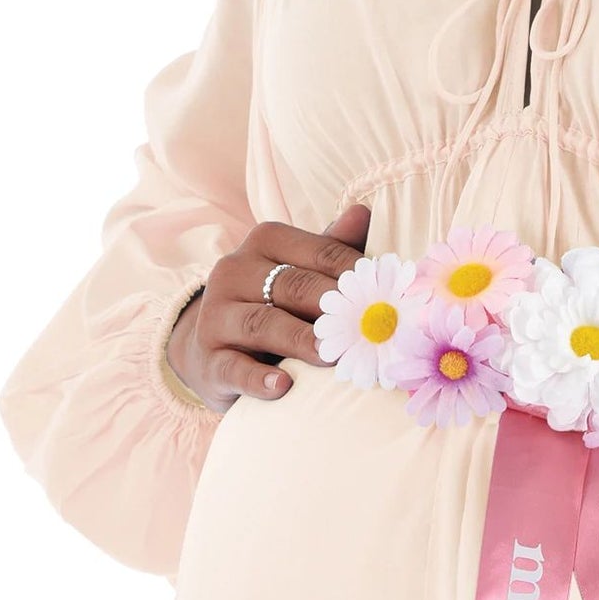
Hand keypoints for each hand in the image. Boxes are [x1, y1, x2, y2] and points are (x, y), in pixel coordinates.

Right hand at [164, 203, 371, 408]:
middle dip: (334, 308)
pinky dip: (258, 378)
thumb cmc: (275, 304)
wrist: (215, 348)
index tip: (390, 294)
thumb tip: (363, 213)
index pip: (321, 252)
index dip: (358, 273)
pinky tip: (283, 386)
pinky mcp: (208, 360)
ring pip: (263, 324)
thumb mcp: (303, 272)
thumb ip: (332, 248)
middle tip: (370, 328)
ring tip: (333, 357)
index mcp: (266, 241)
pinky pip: (233, 367)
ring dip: (301, 341)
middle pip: (294, 286)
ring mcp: (216, 315)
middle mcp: (234, 270)